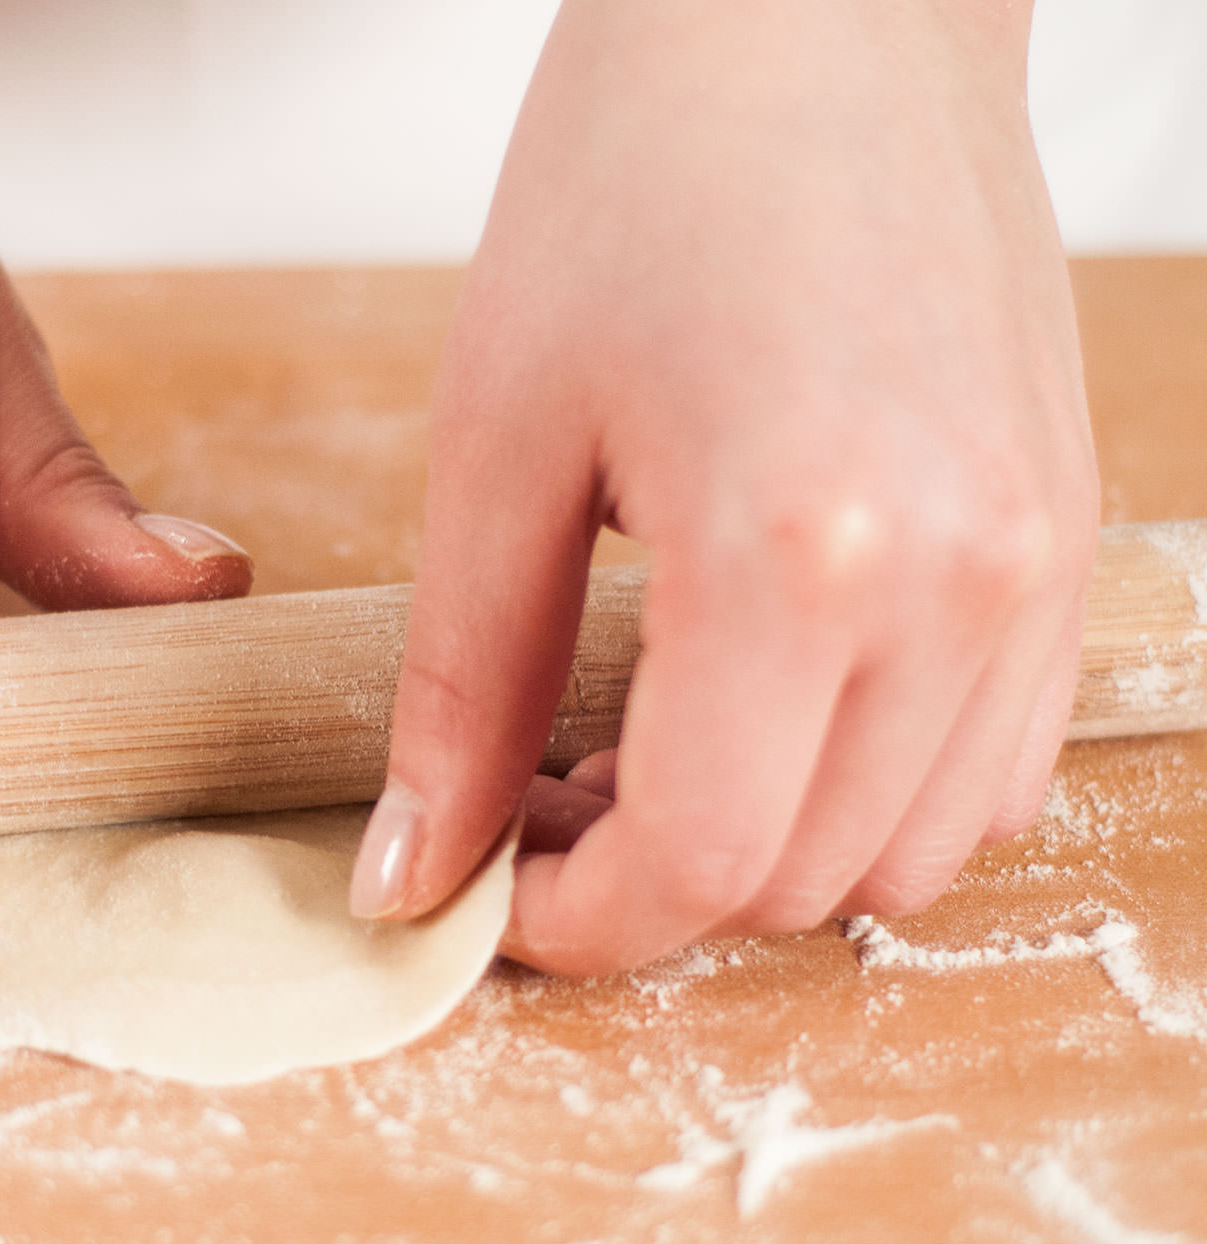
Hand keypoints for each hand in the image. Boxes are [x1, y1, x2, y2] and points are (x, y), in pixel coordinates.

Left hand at [354, 0, 1096, 973]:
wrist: (818, 21)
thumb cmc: (639, 180)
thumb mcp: (498, 445)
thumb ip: (456, 691)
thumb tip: (410, 874)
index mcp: (800, 555)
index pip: (701, 863)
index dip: (578, 923)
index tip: (492, 893)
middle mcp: (959, 584)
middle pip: (804, 882)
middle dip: (652, 889)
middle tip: (542, 799)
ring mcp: (1038, 568)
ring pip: (912, 853)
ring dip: (766, 853)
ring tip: (650, 750)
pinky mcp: (1064, 542)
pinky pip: (994, 768)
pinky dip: (871, 794)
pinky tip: (769, 711)